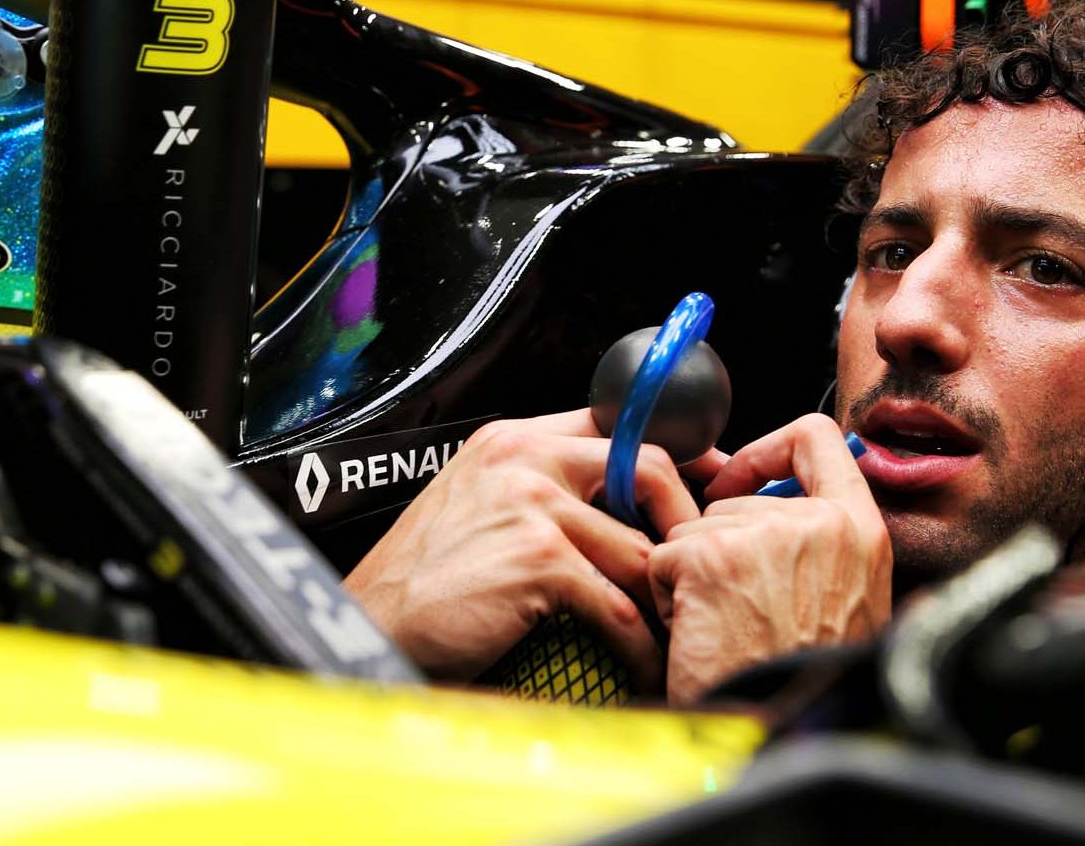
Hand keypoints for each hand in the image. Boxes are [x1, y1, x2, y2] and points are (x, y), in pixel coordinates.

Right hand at [342, 409, 705, 687]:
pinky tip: (643, 660)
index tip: (708, 479)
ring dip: (662, 598)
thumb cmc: (424, 575)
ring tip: (673, 625)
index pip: (616, 424)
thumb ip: (534, 486)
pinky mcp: (538, 560)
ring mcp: (532, 507)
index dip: (675, 453)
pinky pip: (617, 604)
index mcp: (513, 440)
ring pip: (638, 548)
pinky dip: (638, 641)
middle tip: (699, 560)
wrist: (376, 622)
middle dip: (685, 519)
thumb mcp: (475, 499)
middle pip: (646, 468)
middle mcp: (524, 460)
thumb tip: (609, 500)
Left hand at [650, 413, 891, 704]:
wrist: (774, 730)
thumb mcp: (847, 601)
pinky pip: (663, 558)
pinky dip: (668, 597)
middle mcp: (816, 522)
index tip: (742, 480)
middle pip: (735, 500)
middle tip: (740, 612)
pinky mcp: (709, 556)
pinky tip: (699, 635)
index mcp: (860, 529)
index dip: (769, 449)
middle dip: (719, 550)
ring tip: (724, 629)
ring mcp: (761, 534)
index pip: (817, 437)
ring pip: (694, 530)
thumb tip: (766, 498)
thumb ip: (821, 544)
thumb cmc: (799, 679)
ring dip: (693, 577)